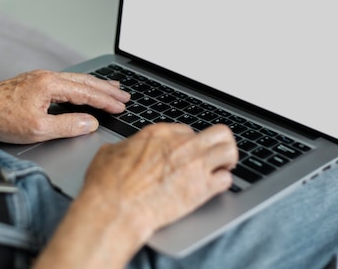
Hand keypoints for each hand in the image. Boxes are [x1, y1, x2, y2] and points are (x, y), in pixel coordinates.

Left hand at [0, 70, 129, 142]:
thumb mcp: (38, 129)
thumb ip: (68, 126)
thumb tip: (90, 123)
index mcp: (49, 84)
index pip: (86, 92)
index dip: (106, 100)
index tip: (122, 106)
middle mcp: (45, 77)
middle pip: (84, 81)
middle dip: (106, 89)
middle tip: (125, 95)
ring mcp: (37, 79)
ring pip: (74, 80)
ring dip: (94, 85)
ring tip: (110, 88)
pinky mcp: (30, 84)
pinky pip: (63, 83)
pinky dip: (78, 87)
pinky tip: (80, 91)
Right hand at [81, 123, 237, 240]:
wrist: (116, 208)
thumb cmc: (107, 183)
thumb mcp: (109, 153)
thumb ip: (125, 148)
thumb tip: (123, 150)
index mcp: (159, 133)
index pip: (188, 130)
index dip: (189, 142)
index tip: (187, 152)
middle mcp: (181, 145)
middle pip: (218, 133)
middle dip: (218, 144)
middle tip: (214, 156)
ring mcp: (194, 165)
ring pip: (230, 150)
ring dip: (227, 160)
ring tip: (221, 169)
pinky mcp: (201, 189)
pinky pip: (226, 180)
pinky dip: (222, 183)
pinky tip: (214, 188)